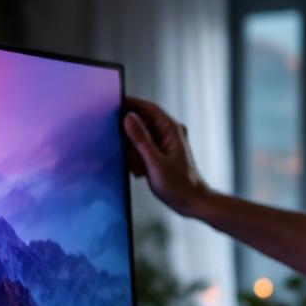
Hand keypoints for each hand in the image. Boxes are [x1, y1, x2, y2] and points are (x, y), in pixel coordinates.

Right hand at [124, 96, 210, 216]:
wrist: (191, 202)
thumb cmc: (179, 185)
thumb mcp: (155, 163)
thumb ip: (141, 139)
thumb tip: (128, 118)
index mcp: (171, 129)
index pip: (148, 108)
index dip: (130, 104)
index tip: (113, 104)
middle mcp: (169, 132)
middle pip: (142, 122)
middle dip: (130, 136)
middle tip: (123, 148)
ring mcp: (166, 142)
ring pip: (141, 137)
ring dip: (133, 151)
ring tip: (137, 166)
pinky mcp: (161, 152)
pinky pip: (143, 149)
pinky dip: (138, 158)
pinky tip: (140, 171)